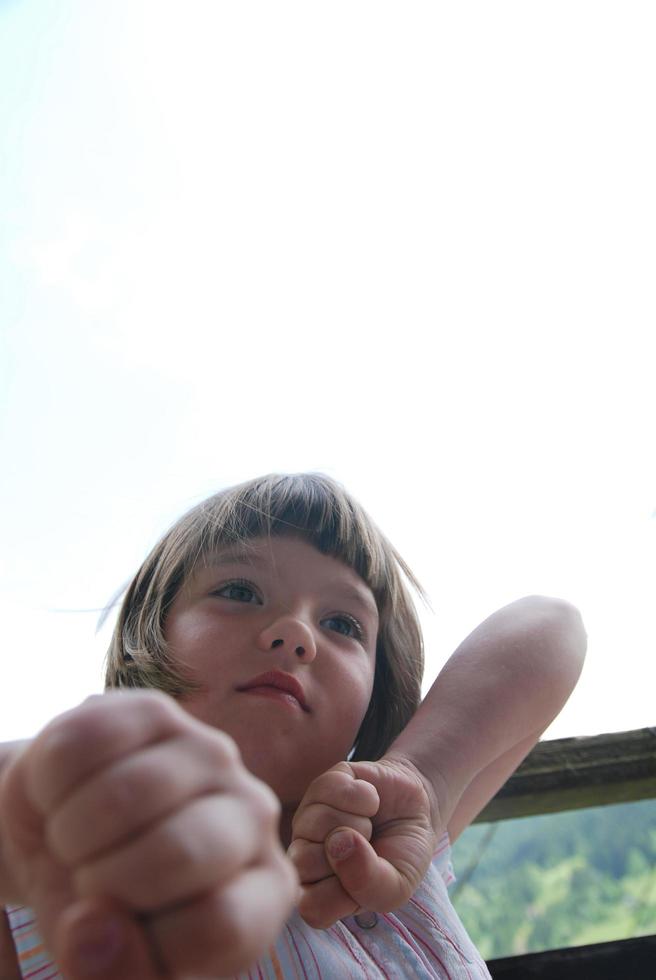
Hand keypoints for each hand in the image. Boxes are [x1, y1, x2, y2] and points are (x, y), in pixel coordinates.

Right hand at [0, 690, 297, 977]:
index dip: (144, 944)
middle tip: (87, 881)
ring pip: (129, 794)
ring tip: (74, 842)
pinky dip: (52, 785)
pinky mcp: (157, 711)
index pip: (219, 926)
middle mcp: (255, 814)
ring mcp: (210, 753)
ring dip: (72, 833)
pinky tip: (64, 798)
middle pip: (180, 852)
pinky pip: (86, 745)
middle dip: (105, 880)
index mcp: (265, 890)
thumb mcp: (114, 966)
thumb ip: (116, 972)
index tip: (118, 934)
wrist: (66, 840)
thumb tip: (95, 931)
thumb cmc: (105, 913)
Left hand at [289, 756, 439, 928]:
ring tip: (369, 825)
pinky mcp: (321, 785)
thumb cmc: (402, 854)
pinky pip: (332, 789)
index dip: (343, 893)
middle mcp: (305, 855)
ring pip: (316, 823)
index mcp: (318, 891)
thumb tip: (338, 843)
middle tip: (368, 847)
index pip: (311, 906)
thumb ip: (369, 884)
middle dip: (349, 853)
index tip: (368, 880)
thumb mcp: (397, 885)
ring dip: (359, 822)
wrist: (418, 808)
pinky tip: (370, 802)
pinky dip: (364, 796)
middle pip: (304, 862)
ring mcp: (308, 818)